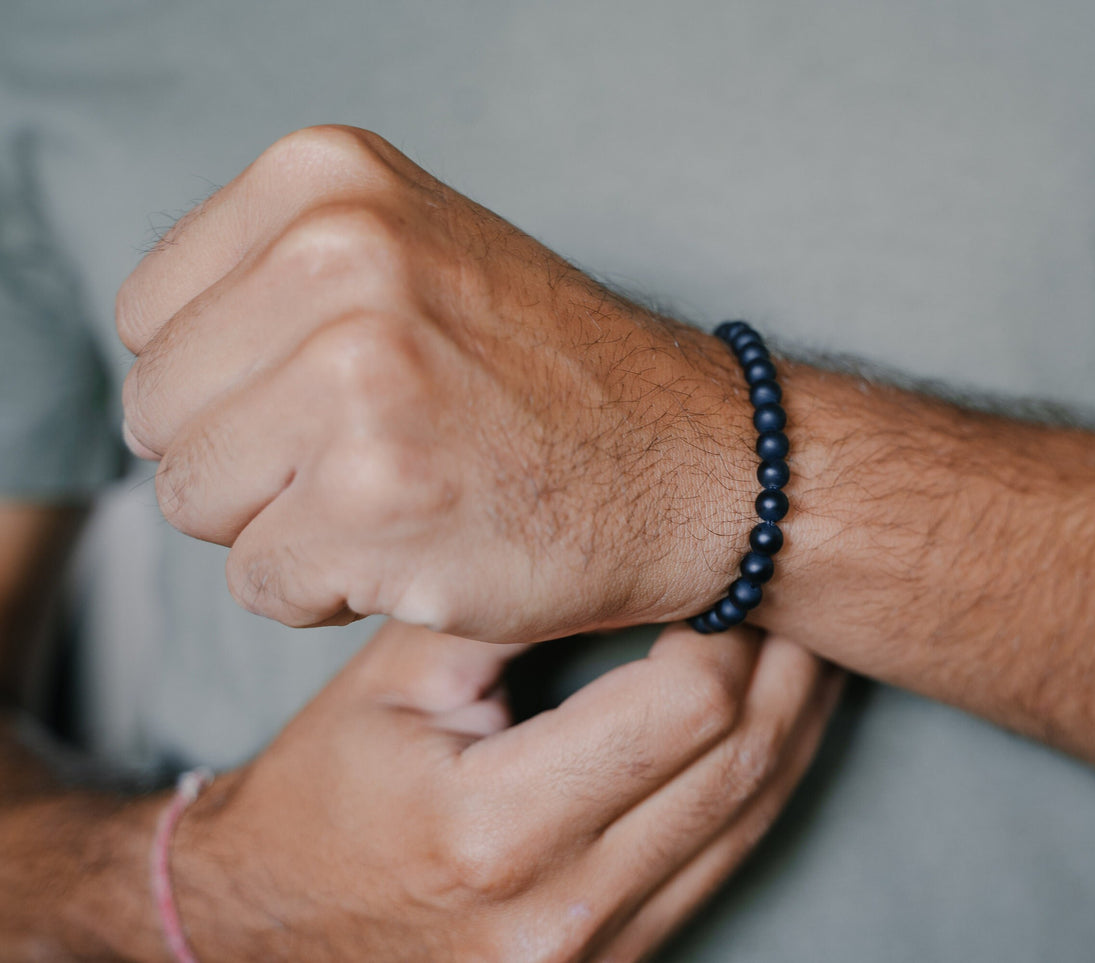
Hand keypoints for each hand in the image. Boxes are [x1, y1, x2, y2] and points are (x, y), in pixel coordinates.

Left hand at [118, 126, 755, 640]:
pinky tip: (423, 548)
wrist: (701, 463)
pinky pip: (258, 584)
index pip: (150, 317)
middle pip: (161, 414)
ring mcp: (355, 381)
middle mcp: (335, 258)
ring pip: (194, 504)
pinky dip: (329, 592)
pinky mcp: (376, 503)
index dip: (230, 384)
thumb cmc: (555, 378)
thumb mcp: (415, 252)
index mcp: (329, 179)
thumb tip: (154, 374)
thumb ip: (270, 280)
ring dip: (286, 527)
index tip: (330, 398)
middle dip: (249, 462)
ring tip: (401, 496)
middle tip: (374, 456)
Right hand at [167, 619, 840, 960]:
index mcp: (496, 829)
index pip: (685, 709)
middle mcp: (562, 908)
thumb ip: (505, 599)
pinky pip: (726, 858)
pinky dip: (762, 779)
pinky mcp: (620, 959)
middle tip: (794, 584)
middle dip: (787, 664)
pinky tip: (776, 717)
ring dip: (795, 720)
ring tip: (805, 639)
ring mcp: (599, 951)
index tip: (720, 572)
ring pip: (755, 817)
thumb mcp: (394, 677)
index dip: (726, 627)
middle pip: (742, 764)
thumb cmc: (326, 791)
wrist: (273, 925)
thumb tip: (626, 528)